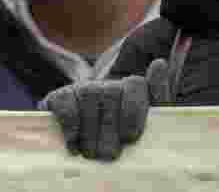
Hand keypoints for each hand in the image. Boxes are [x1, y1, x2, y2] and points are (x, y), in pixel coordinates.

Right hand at [41, 58, 169, 160]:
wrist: (84, 154)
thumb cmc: (121, 142)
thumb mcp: (146, 126)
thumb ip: (158, 98)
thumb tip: (159, 63)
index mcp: (132, 89)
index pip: (136, 84)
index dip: (133, 111)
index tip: (131, 137)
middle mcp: (108, 85)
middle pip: (112, 93)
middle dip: (111, 129)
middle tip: (110, 154)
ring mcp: (84, 89)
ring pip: (89, 96)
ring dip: (90, 131)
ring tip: (92, 153)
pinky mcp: (59, 98)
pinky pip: (65, 102)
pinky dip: (70, 124)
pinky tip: (74, 144)